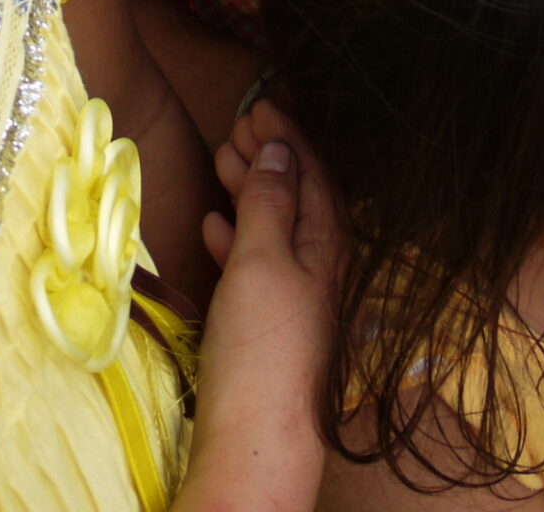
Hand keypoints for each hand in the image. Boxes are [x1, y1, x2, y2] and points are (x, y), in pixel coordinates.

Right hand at [180, 101, 339, 511]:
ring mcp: (294, 301)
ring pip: (275, 229)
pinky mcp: (267, 329)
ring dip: (250, 191)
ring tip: (221, 161)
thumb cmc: (262, 345)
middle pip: (297, 198)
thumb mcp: (263, 258)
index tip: (263, 102)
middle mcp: (320, 269)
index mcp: (329, 245)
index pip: (314, 174)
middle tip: (237, 124)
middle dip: (269, 157)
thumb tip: (279, 149)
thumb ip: (269, 202)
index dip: (290, 137)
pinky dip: (237, 235)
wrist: (254, 440)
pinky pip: (256, 264)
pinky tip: (214, 227)